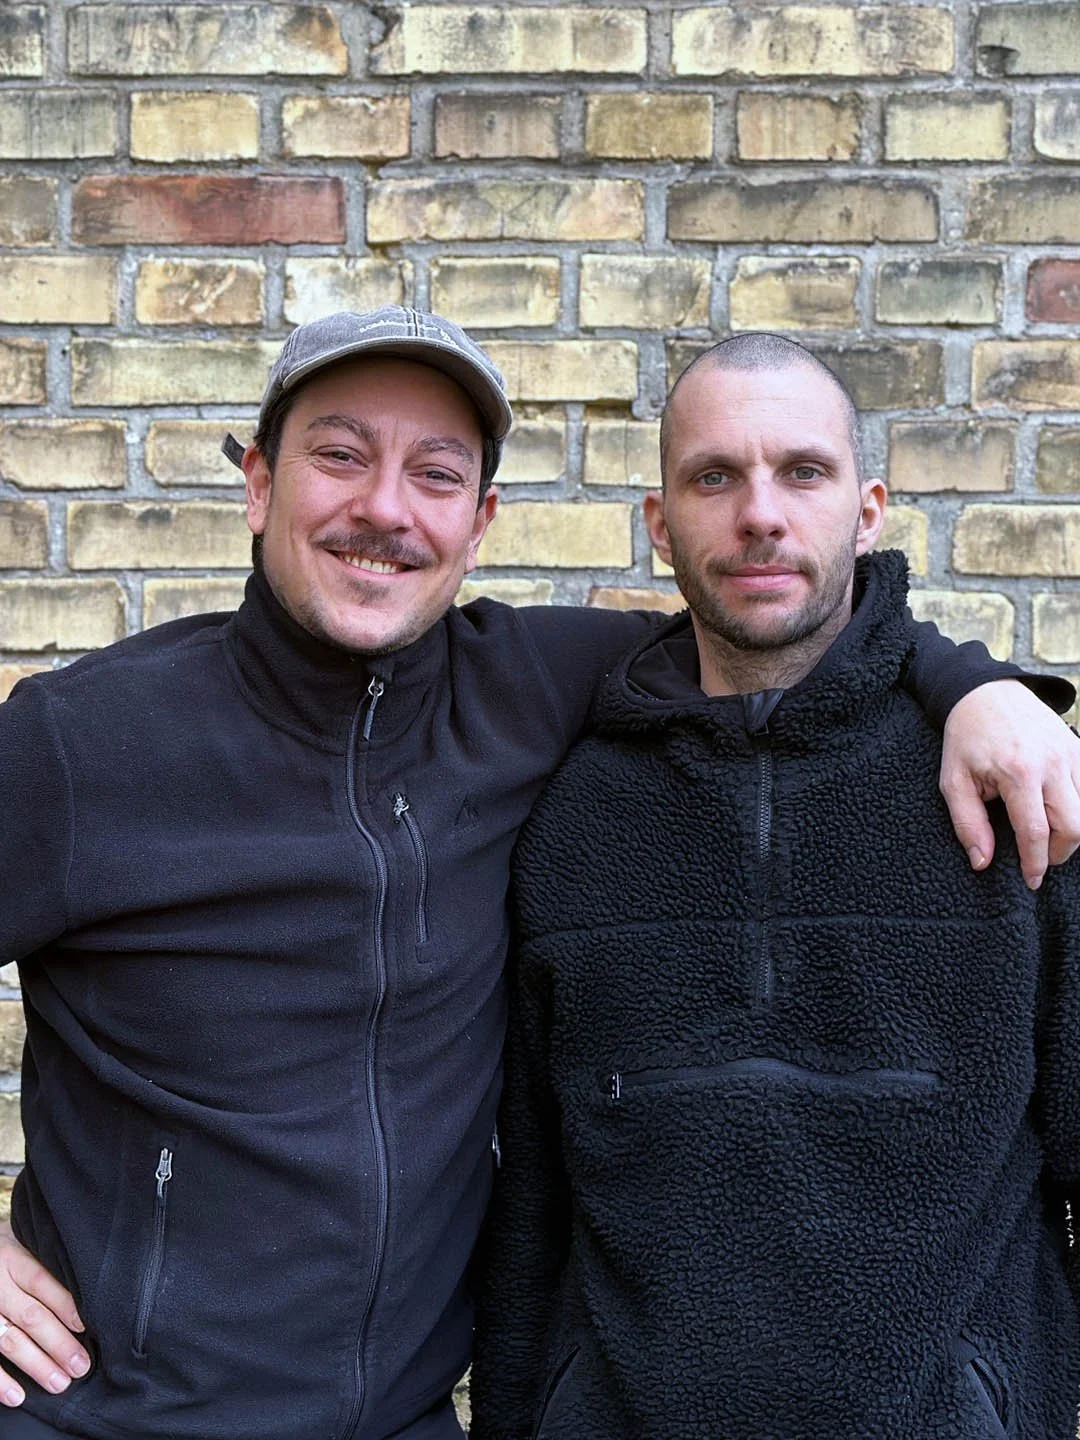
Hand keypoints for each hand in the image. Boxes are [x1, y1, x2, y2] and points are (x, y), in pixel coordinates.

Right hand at [0, 1221, 89, 1405]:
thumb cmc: (0, 1252)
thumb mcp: (18, 1243)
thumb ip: (40, 1261)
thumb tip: (84, 1286)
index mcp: (11, 1258)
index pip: (41, 1281)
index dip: (64, 1304)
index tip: (86, 1327)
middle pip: (30, 1315)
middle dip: (58, 1343)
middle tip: (81, 1366)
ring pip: (8, 1341)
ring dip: (35, 1365)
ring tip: (59, 1383)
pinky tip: (17, 1396)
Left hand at [941, 679, 1079, 889]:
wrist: (985, 693)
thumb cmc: (967, 738)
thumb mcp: (954, 781)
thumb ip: (968, 824)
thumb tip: (982, 862)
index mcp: (1018, 773)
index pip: (1036, 832)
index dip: (1035, 863)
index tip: (1030, 881)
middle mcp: (1051, 764)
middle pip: (1073, 826)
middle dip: (1058, 852)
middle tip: (1040, 859)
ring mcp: (1070, 754)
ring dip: (1070, 832)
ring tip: (1047, 837)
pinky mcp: (1078, 748)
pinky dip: (1078, 807)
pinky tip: (1058, 813)